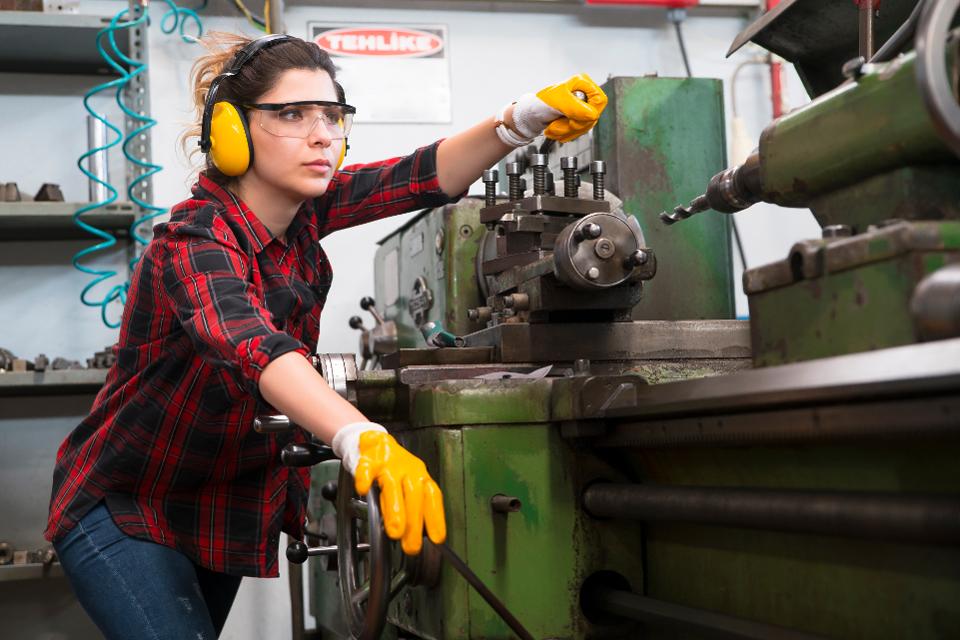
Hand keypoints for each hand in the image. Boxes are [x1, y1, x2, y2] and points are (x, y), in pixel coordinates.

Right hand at [332, 423, 446, 554]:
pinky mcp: (368, 459)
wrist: (373, 440)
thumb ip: (412, 506)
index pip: (432, 497)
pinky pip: (366, 468)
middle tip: (411, 545)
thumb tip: (418, 535)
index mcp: (420, 476)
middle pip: (414, 496)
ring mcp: (388, 464)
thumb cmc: (393, 467)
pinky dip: (364, 478)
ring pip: (392, 485)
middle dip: (414, 522)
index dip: (436, 518)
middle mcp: (407, 469)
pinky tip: (362, 490)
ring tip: (395, 530)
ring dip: (395, 508)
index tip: (437, 539)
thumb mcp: (408, 484)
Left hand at [509, 73, 607, 143]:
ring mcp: (581, 107)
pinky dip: (566, 134)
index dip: (590, 112)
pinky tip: (556, 129)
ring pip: (586, 127)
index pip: (600, 100)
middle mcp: (584, 94)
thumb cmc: (541, 103)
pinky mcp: (576, 118)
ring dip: (568, 131)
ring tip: (554, 127)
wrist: (529, 116)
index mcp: (582, 83)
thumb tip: (592, 115)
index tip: (575, 117)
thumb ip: (576, 108)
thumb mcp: (558, 102)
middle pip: (593, 117)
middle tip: (559, 123)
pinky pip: (579, 132)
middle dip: (574, 125)